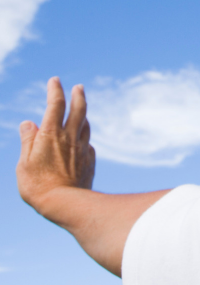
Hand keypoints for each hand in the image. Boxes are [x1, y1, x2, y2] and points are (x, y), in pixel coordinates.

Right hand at [17, 77, 95, 222]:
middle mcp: (70, 137)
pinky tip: (82, 141)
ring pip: (85, 125)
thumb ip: (28, 141)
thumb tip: (28, 123)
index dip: (55, 90)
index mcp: (51, 134)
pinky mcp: (90, 159)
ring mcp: (82, 147)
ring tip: (81, 110)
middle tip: (79, 87)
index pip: (55, 104)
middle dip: (78, 95)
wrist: (65, 203)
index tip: (55, 80)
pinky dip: (84, 138)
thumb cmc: (37, 185)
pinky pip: (88, 143)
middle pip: (78, 109)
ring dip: (83, 114)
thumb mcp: (24, 163)